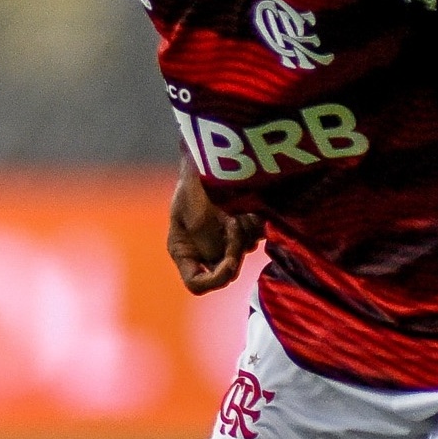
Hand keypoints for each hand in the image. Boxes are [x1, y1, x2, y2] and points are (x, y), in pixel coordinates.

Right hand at [169, 169, 264, 293]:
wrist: (213, 155)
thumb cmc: (195, 181)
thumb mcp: (194, 213)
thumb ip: (208, 243)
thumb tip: (226, 261)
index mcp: (183, 250)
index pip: (196, 283)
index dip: (215, 279)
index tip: (231, 262)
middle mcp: (203, 251)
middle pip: (225, 270)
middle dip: (233, 250)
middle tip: (234, 223)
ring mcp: (223, 240)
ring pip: (242, 254)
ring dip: (244, 235)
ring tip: (237, 209)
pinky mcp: (242, 228)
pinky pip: (254, 238)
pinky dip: (254, 227)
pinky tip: (248, 209)